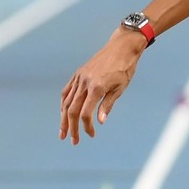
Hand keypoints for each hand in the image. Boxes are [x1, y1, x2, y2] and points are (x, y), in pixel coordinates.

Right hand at [59, 30, 145, 144]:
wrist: (121, 48)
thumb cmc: (125, 68)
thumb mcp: (120, 88)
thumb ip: (107, 105)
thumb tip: (99, 121)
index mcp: (97, 87)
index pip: (86, 113)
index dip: (86, 126)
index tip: (91, 134)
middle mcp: (84, 83)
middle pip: (72, 110)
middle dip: (71, 127)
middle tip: (73, 141)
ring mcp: (79, 78)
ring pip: (66, 102)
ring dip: (63, 119)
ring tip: (63, 132)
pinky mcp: (77, 74)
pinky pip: (67, 92)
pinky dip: (64, 104)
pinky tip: (63, 113)